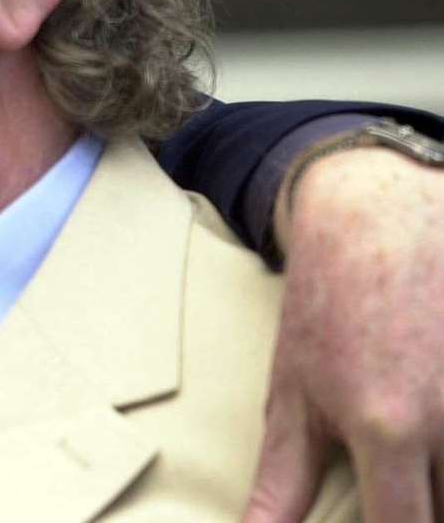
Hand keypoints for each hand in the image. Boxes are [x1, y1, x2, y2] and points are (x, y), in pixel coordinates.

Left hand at [242, 146, 443, 522]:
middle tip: (390, 486)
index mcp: (390, 431)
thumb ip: (281, 483)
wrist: (380, 217)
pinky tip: (434, 434)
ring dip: (442, 478)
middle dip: (422, 506)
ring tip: (413, 461)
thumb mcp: (292, 395)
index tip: (373, 517)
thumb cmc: (328, 305)